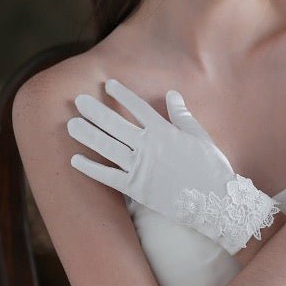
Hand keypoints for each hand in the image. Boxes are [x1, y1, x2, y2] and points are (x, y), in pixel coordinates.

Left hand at [66, 79, 279, 254]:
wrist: (214, 201)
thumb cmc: (211, 167)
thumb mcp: (200, 136)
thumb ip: (182, 115)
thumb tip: (172, 94)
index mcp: (164, 131)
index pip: (138, 107)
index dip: (121, 94)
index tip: (107, 84)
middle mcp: (149, 146)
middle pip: (115, 124)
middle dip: (96, 111)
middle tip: (78, 101)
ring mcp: (141, 167)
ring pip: (107, 147)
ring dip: (88, 135)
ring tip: (71, 125)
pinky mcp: (136, 188)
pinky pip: (108, 176)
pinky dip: (91, 169)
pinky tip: (75, 160)